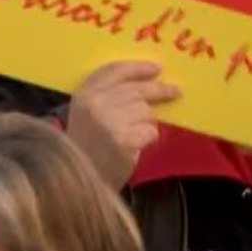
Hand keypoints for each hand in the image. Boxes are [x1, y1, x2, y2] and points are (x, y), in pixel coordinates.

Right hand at [65, 62, 180, 189]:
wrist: (76, 181)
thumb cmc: (85, 147)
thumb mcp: (85, 114)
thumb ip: (107, 96)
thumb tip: (147, 84)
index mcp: (84, 94)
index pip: (115, 71)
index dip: (138, 68)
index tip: (156, 68)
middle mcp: (96, 104)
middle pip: (136, 90)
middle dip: (158, 90)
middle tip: (174, 91)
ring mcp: (110, 122)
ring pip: (146, 111)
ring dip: (147, 122)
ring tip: (135, 133)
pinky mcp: (124, 140)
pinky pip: (150, 131)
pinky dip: (148, 138)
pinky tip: (136, 145)